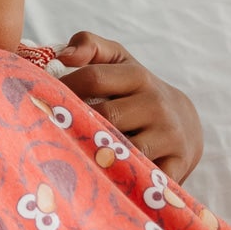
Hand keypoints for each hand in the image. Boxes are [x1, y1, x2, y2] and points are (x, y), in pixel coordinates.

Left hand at [53, 32, 204, 182]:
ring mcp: (168, 136)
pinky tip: (100, 183)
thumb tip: (64, 55)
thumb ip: (91, 45)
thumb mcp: (120, 62)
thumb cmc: (138, 92)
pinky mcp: (176, 166)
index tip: (44, 102)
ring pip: (122, 149)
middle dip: (74, 125)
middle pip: (105, 116)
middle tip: (47, 134)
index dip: (64, 89)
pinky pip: (141, 179)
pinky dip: (121, 183)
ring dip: (94, 156)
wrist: (186, 124)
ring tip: (70, 159)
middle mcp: (156, 104)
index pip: (94, 78)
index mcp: (137, 76)